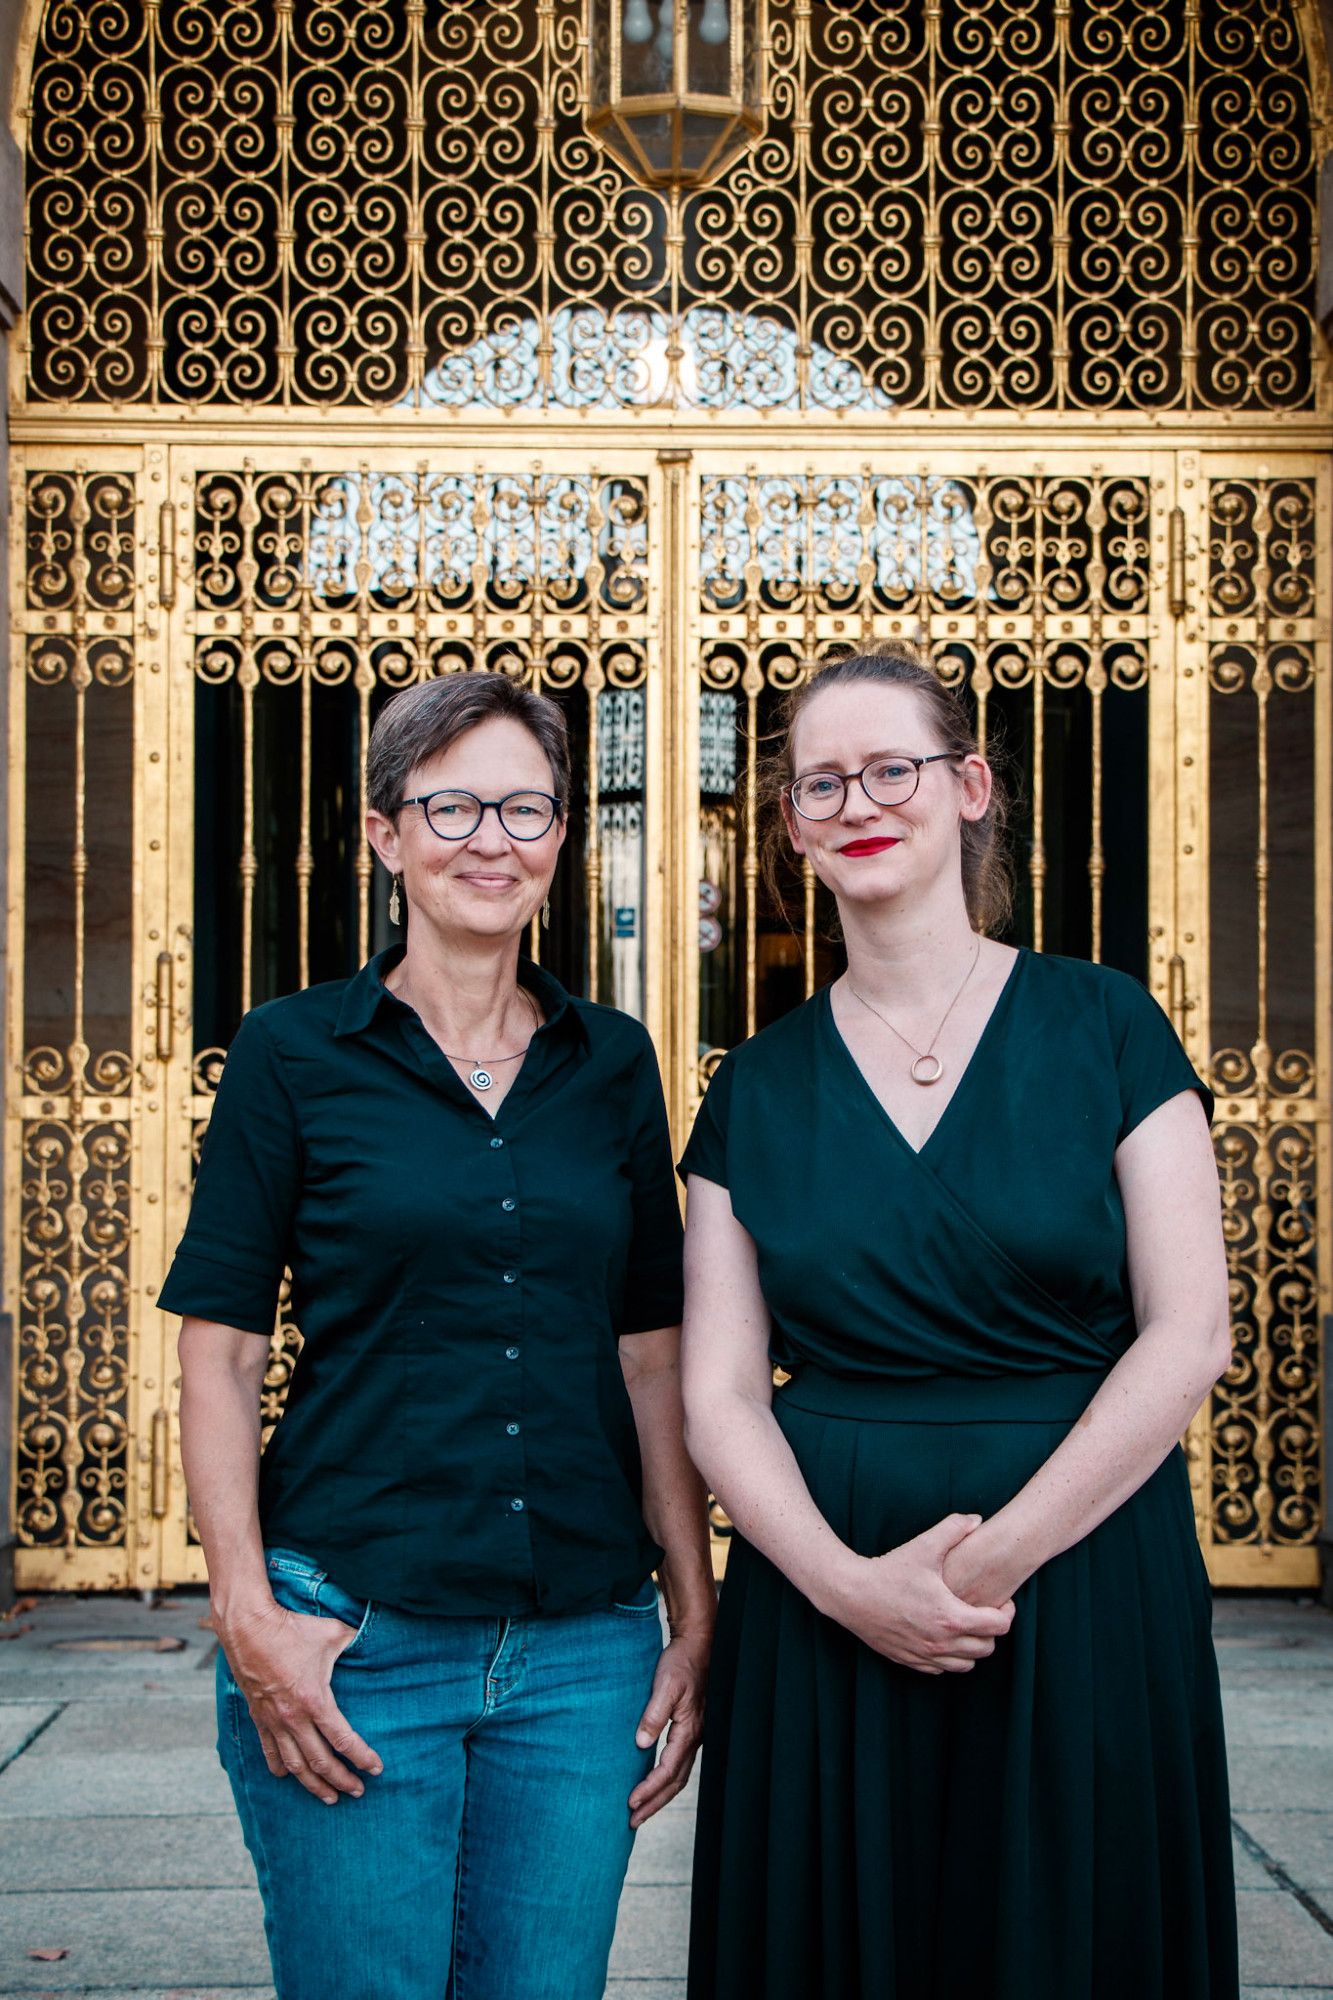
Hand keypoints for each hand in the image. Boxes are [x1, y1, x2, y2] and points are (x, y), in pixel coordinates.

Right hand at [217, 1596, 382, 1804]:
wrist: (248, 1628)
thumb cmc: (292, 1629)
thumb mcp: (332, 1632)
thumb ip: (355, 1640)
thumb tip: (374, 1639)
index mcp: (315, 1701)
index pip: (343, 1740)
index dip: (362, 1757)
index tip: (376, 1769)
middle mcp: (294, 1718)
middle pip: (321, 1762)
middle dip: (342, 1780)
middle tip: (357, 1791)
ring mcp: (274, 1721)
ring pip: (296, 1765)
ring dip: (314, 1785)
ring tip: (329, 1797)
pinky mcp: (259, 1718)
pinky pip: (270, 1752)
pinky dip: (281, 1768)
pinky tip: (288, 1776)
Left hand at [627, 1629, 709, 1828]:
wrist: (696, 1646)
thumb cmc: (681, 1663)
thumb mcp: (665, 1685)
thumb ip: (653, 1714)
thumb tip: (641, 1744)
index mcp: (689, 1730)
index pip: (668, 1770)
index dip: (649, 1788)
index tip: (630, 1802)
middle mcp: (694, 1737)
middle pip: (675, 1782)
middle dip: (654, 1803)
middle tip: (632, 1822)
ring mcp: (693, 1735)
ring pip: (678, 1776)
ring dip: (659, 1796)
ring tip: (640, 1812)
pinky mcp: (688, 1730)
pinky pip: (678, 1764)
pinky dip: (665, 1781)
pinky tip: (652, 1784)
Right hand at [822, 1513, 1014, 1674]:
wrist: (851, 1594)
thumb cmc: (888, 1570)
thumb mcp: (923, 1546)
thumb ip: (953, 1529)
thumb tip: (977, 1519)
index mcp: (951, 1616)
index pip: (999, 1627)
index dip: (1007, 1613)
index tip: (1002, 1602)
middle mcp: (942, 1642)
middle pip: (987, 1649)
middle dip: (991, 1631)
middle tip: (983, 1612)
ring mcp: (925, 1655)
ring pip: (966, 1665)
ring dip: (971, 1648)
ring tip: (964, 1625)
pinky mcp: (910, 1660)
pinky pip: (941, 1670)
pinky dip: (948, 1657)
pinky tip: (941, 1636)